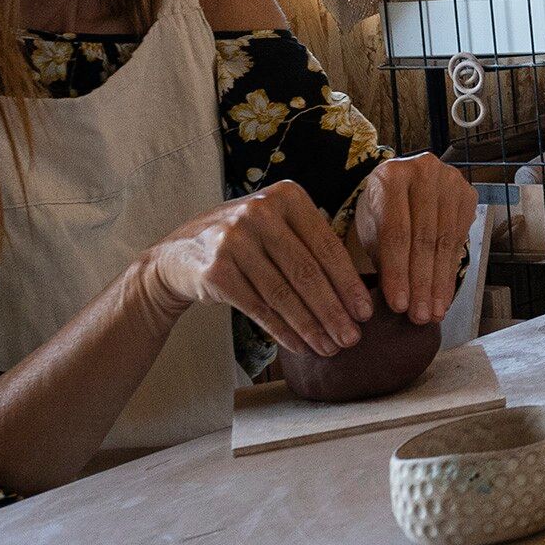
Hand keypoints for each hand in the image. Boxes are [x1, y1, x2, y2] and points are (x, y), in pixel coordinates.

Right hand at [142, 180, 371, 357]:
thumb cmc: (244, 242)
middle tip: (353, 338)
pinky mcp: (216, 269)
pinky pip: (259, 308)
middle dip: (334, 311)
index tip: (366, 311)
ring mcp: (234, 239)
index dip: (349, 283)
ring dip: (311, 327)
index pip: (327, 246)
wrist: (178, 254)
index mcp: (286, 196)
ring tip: (330, 348)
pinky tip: (300, 346)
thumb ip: (311, 243)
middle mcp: (260, 211)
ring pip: (284, 294)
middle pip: (307, 272)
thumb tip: (357, 293)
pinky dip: (283, 331)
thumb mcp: (277, 226)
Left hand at [355, 154, 477, 323]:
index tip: (399, 305)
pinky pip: (460, 239)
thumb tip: (399, 303)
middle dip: (422, 282)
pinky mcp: (467, 193)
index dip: (398, 272)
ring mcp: (450, 180)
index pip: (396, 232)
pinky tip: (444, 294)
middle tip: (420, 315)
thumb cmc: (381, 212)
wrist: (401, 186)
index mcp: (390, 177)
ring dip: (439, 282)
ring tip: (434, 311)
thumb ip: (382, 259)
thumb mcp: (372, 231)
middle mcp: (423, 171)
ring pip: (445, 241)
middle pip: (424, 237)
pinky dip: (450, 271)